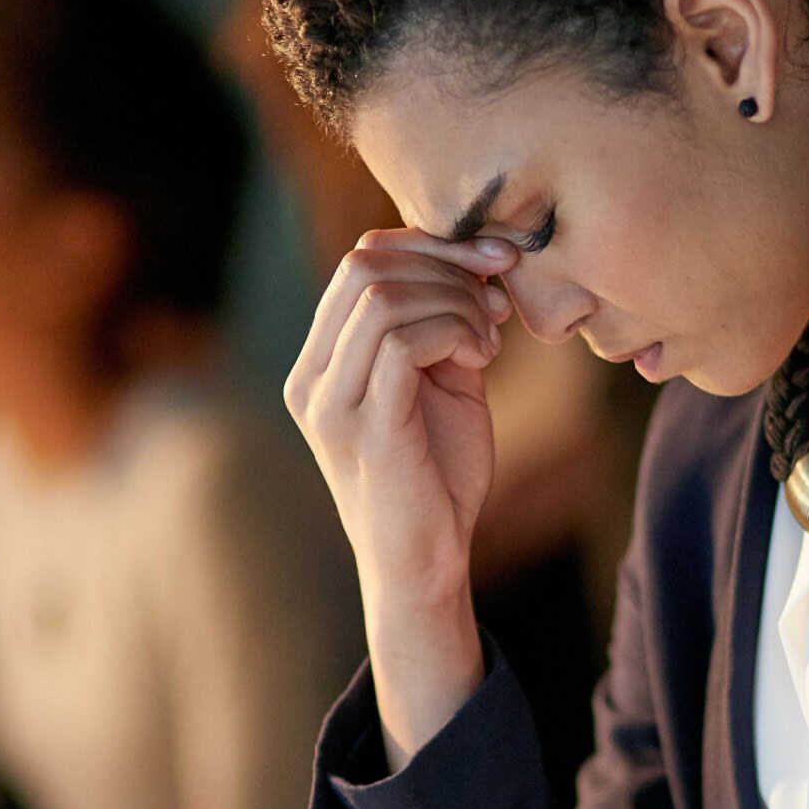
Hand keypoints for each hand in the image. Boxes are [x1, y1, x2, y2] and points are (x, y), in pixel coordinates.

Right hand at [285, 228, 517, 762]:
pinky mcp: (363, 428)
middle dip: (445, 264)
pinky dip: (451, 332)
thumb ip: (445, 324)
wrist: (429, 564)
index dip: (430, 245)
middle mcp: (311, 377)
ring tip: (489, 340)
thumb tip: (478, 260)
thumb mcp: (443, 383)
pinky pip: (397, 342)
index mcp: (323, 361)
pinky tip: (481, 359)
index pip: (361, 261)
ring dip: (454, 303)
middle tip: (497, 296)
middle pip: (364, 266)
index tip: (494, 259)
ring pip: (380, 298)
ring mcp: (330, 403)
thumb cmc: (438, 476)